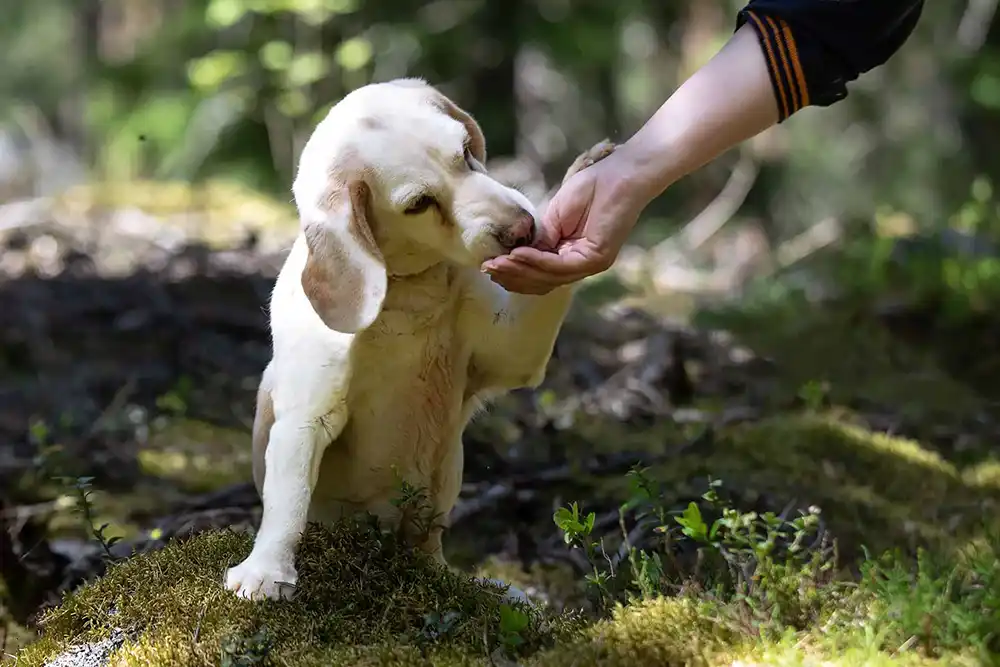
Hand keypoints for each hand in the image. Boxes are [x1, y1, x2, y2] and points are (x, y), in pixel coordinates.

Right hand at [482, 152, 646, 294]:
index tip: (489, 265)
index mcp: (571, 256)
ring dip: (520, 271)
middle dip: (512, 276)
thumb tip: (517, 256)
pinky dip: (537, 262)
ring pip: (549, 277)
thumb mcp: (554, 216)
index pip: (538, 275)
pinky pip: (561, 266)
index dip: (513, 273)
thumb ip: (540, 238)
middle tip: (488, 269)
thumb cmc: (591, 187)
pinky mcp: (597, 258)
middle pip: (541, 282)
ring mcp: (590, 264)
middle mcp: (581, 265)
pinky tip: (519, 254)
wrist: (620, 173)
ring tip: (498, 263)